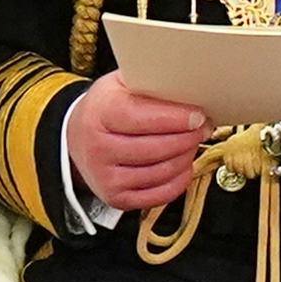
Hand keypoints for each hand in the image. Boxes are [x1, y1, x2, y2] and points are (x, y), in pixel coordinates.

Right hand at [65, 72, 210, 217]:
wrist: (77, 138)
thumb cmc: (106, 108)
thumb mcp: (121, 85)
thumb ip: (151, 83)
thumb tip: (190, 87)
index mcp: (100, 113)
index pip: (141, 118)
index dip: (175, 118)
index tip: (198, 115)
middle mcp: (98, 148)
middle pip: (156, 148)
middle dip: (188, 138)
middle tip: (202, 127)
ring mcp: (106, 177)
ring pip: (162, 172)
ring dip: (186, 157)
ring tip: (192, 142)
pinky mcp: (117, 198)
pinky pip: (161, 194)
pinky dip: (180, 179)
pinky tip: (183, 164)